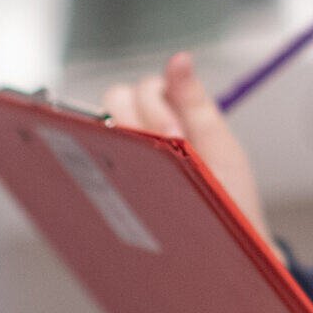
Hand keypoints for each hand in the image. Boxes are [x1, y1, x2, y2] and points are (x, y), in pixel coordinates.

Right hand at [104, 53, 271, 246]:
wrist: (230, 254)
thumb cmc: (227, 200)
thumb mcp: (218, 147)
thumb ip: (195, 103)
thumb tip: (180, 57)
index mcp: (166, 119)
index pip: (139, 88)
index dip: (152, 103)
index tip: (174, 131)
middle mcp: (138, 137)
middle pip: (115, 97)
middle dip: (142, 118)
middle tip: (169, 150)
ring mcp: (122, 164)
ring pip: (98, 126)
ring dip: (128, 141)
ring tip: (156, 174)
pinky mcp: (107, 194)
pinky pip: (82, 169)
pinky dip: (91, 165)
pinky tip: (116, 181)